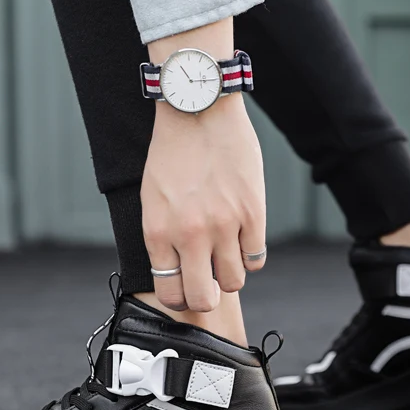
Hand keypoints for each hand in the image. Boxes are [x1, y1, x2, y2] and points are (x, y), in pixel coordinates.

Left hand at [141, 94, 266, 312]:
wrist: (199, 110)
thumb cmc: (172, 154)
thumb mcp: (153, 200)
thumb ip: (164, 238)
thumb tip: (180, 271)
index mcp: (159, 233)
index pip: (170, 293)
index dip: (180, 298)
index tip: (186, 290)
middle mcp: (190, 235)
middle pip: (202, 299)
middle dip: (206, 298)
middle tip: (209, 285)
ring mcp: (224, 226)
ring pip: (234, 282)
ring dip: (230, 273)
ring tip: (226, 252)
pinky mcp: (253, 214)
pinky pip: (256, 258)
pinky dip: (250, 254)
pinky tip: (243, 237)